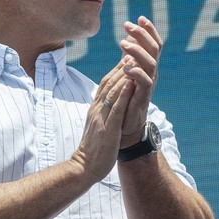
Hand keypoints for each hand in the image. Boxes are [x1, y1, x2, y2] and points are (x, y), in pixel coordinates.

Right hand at [73, 60, 134, 180]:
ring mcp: (101, 118)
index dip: (116, 70)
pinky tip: (131, 83)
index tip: (126, 57)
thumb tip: (109, 104)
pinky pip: (116, 108)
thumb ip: (102, 114)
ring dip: (123, 75)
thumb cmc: (92, 150)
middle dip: (121, 67)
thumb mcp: (97, 127)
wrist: (84, 167)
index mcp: (95, 109)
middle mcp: (97, 110)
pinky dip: (123, 94)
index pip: (105, 85)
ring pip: (112, 92)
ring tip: (133, 60)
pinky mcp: (107, 128)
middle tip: (131, 51)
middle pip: (108, 83)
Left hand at [118, 16, 162, 146]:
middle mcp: (151, 74)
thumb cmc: (124, 99)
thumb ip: (128, 58)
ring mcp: (149, 85)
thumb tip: (127, 40)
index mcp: (147, 67)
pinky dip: (136, 72)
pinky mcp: (143, 97)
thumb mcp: (126, 74)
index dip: (148, 30)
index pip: (153, 44)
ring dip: (137, 51)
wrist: (125, 126)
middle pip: (154, 49)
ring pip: (150, 63)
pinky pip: (144, 82)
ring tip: (122, 43)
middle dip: (142, 35)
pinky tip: (125, 66)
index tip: (139, 17)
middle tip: (127, 25)